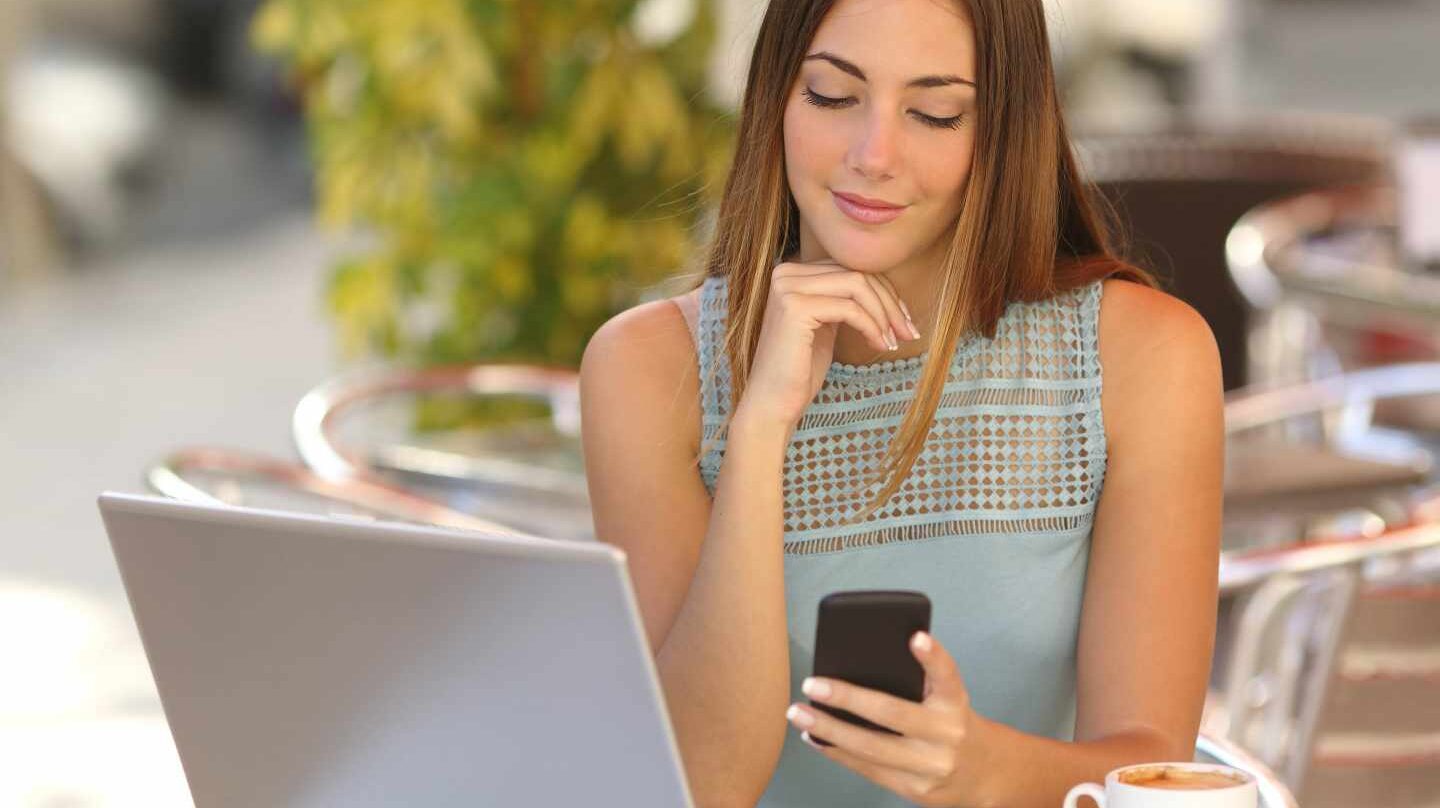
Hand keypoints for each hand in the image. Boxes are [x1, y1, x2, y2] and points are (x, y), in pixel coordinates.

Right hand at [736, 260, 919, 431]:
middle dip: (890, 303)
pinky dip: (872, 327)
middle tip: (908, 333)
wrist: (772, 404)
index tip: (903, 321)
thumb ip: (843, 300)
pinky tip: (879, 346)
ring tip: (894, 342)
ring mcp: (787, 288)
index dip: (884, 292)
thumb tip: (886, 288)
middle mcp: (785, 272)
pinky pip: (850, 308)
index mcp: (792, 273)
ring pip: (858, 285)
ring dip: (884, 315)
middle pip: (857, 273)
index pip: (850, 268)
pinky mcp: (794, 308)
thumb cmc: (800, 371)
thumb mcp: (826, 325)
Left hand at [784, 631, 995, 807]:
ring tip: (799, 713)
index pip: (947, 675)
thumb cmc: (953, 724)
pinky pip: (869, 770)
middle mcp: (947, 735)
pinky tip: (816, 737)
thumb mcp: (947, 697)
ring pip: (872, 748)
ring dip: (829, 731)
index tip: (915, 638)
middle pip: (892, 714)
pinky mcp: (915, 790)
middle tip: (812, 684)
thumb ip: (920, 680)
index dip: (932, 656)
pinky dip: (838, 753)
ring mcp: (931, 767)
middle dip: (847, 699)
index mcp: (955, 703)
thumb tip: (861, 660)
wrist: (984, 774)